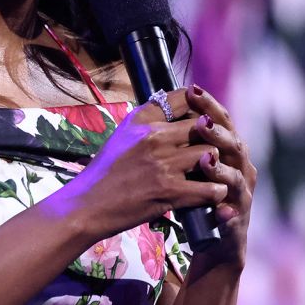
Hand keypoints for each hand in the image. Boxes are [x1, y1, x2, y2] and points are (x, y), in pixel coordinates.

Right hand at [55, 88, 227, 241]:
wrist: (87, 206)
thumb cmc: (106, 172)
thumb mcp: (124, 135)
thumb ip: (150, 121)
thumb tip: (177, 109)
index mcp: (142, 120)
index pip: (185, 98)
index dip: (201, 107)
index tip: (204, 119)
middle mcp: (154, 136)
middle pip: (204, 126)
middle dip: (212, 138)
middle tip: (217, 150)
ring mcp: (163, 164)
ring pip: (210, 154)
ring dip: (217, 166)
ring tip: (215, 174)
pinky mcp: (169, 192)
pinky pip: (209, 188)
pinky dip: (215, 192)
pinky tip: (212, 193)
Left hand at [183, 84, 256, 271]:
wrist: (212, 238)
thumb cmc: (196, 195)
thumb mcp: (187, 164)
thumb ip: (184, 138)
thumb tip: (164, 104)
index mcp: (226, 150)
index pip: (221, 120)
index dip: (209, 105)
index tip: (193, 90)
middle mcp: (239, 167)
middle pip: (233, 142)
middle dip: (217, 131)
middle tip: (202, 121)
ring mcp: (241, 193)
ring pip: (236, 175)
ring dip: (221, 168)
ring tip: (206, 160)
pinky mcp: (237, 219)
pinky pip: (233, 213)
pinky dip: (226, 211)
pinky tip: (219, 207)